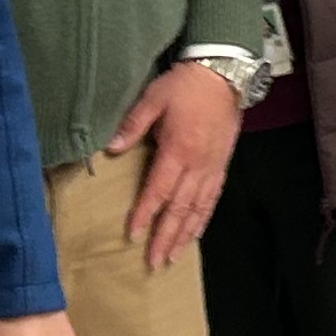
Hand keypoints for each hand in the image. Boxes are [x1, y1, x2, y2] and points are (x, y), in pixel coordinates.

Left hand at [114, 58, 246, 269]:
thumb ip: (132, 126)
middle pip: (179, 209)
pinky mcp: (222, 165)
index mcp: (178, 149)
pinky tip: (195, 232)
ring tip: (173, 256)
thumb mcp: (153, 99)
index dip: (145, 214)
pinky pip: (212, 198)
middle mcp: (197, 165)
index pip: (158, 190)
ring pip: (198, 209)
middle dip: (165, 237)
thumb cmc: (186, 85)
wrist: (224, 74)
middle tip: (153, 262)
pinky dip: (203, 219)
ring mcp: (212, 167)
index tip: (133, 236)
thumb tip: (110, 149)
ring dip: (185, 235)